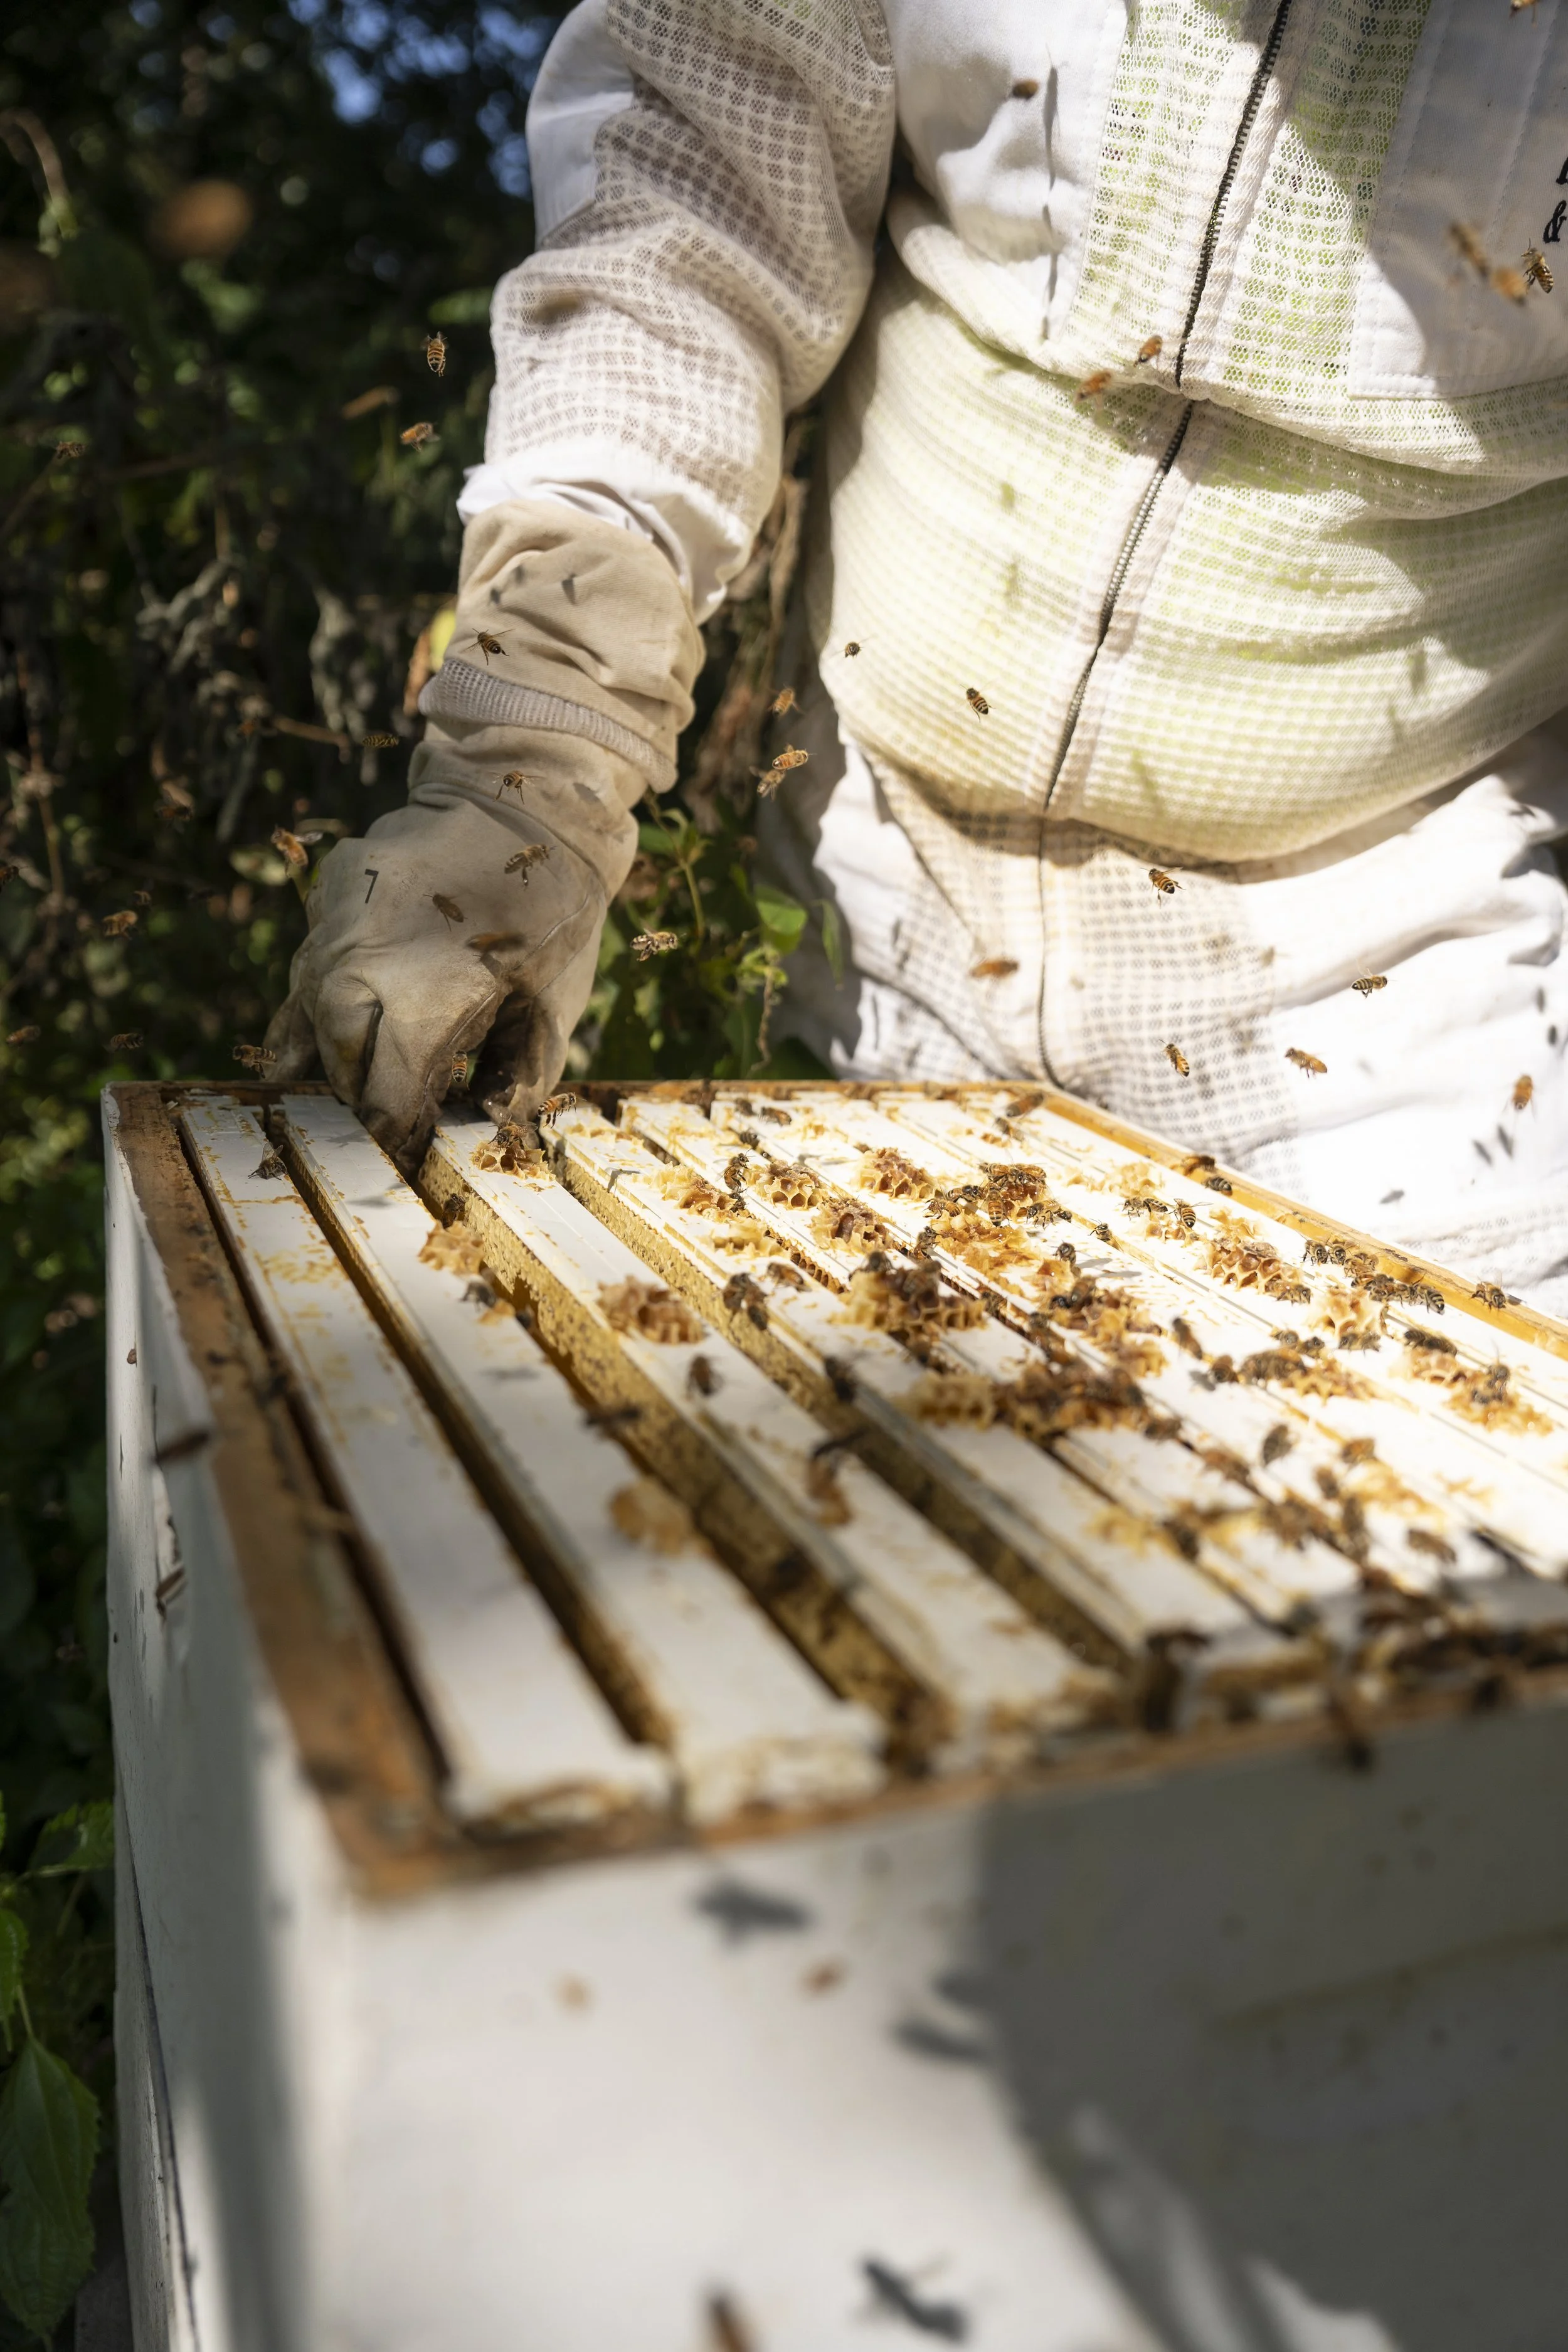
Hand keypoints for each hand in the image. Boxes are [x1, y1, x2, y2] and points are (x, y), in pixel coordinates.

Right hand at [264, 792, 603, 1163]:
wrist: (527, 803)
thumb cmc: (553, 916)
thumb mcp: (551, 1009)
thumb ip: (515, 1079)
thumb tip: (480, 1129)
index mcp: (426, 999)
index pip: (384, 1099)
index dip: (393, 1137)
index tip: (402, 1160)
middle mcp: (363, 964)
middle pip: (337, 1062)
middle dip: (355, 1098)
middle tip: (375, 1124)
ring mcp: (334, 922)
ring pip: (306, 1012)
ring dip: (326, 1052)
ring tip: (342, 1083)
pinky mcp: (325, 892)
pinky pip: (308, 961)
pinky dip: (320, 996)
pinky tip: (338, 1018)